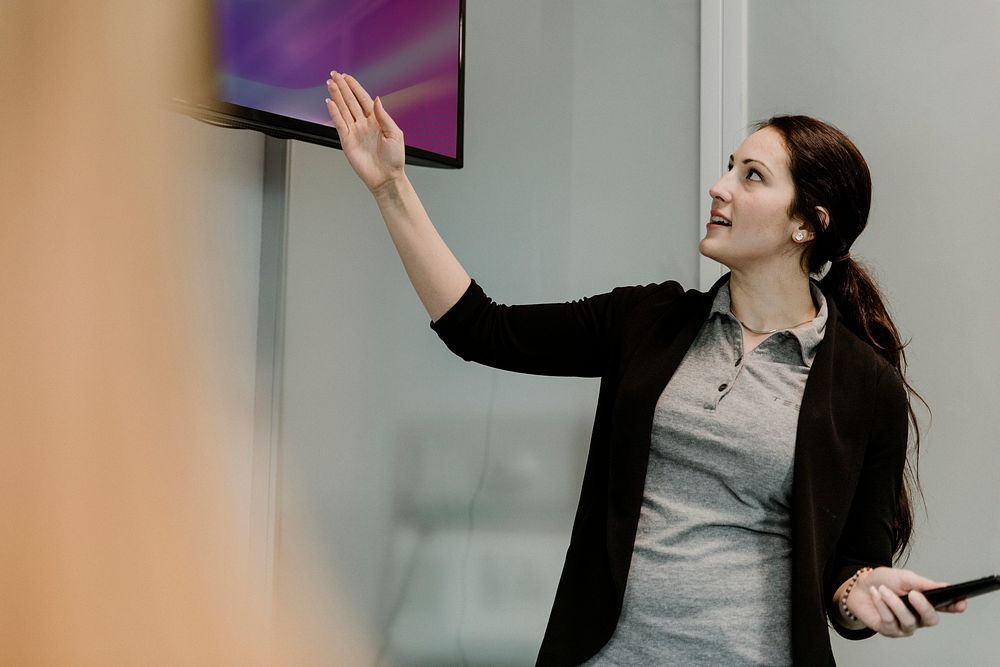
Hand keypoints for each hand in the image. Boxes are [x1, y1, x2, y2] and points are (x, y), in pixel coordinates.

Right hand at [325, 72, 404, 193]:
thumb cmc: (394, 159)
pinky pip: (339, 123)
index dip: (355, 87)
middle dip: (343, 87)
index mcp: (377, 120)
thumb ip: (384, 116)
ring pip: (343, 109)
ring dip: (336, 96)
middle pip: (350, 101)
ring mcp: (355, 131)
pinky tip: (329, 102)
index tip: (347, 77)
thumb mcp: (395, 134)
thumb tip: (377, 99)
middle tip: (334, 74)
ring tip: (330, 83)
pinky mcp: (346, 141)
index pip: (363, 99)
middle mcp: (364, 124)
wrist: (386, 177)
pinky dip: (333, 112)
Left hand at [845, 567, 967, 636]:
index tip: (961, 602)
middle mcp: (918, 617)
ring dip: (894, 603)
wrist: (858, 586)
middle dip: (923, 607)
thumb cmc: (883, 581)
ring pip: (908, 621)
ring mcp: (904, 626)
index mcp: (925, 603)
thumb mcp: (903, 577)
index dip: (955, 606)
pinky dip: (882, 605)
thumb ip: (923, 583)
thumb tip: (945, 586)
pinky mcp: (889, 631)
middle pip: (930, 620)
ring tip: (883, 589)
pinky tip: (876, 594)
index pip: (945, 607)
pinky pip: (890, 621)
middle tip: (914, 594)